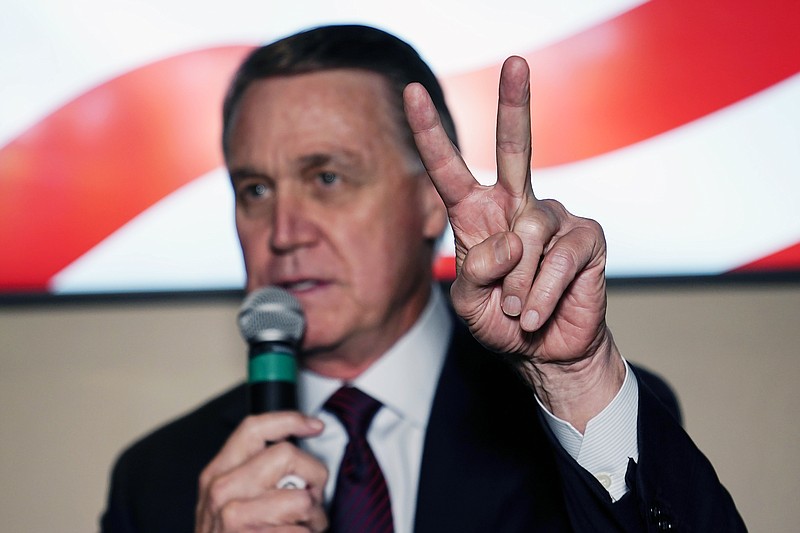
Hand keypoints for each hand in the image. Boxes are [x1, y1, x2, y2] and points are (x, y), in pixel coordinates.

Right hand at [195, 412, 327, 531]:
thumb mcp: (227, 501)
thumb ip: (251, 473)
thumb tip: (295, 448)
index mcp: (216, 474)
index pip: (254, 429)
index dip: (289, 420)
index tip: (315, 425)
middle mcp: (222, 491)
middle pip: (288, 455)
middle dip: (313, 476)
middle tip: (311, 498)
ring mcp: (236, 518)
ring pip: (302, 498)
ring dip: (315, 516)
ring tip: (304, 527)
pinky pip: (303, 531)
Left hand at [404, 56, 623, 429]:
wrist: (547, 352)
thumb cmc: (503, 321)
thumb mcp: (469, 303)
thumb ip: (473, 273)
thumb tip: (506, 244)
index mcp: (479, 216)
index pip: (451, 170)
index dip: (432, 133)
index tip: (412, 93)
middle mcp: (517, 206)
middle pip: (517, 148)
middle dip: (515, 104)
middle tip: (516, 61)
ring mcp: (554, 218)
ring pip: (528, 236)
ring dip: (516, 284)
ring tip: (516, 308)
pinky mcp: (586, 238)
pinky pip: (558, 259)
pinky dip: (541, 293)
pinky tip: (536, 313)